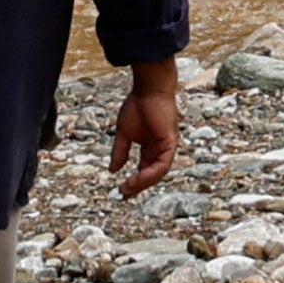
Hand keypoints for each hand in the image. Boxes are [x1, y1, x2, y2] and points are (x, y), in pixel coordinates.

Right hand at [109, 59, 183, 195]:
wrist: (149, 89)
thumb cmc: (138, 105)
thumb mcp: (124, 133)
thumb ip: (120, 152)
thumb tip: (112, 170)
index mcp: (150, 148)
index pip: (143, 170)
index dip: (133, 182)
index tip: (120, 189)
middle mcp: (159, 150)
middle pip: (151, 175)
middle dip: (138, 186)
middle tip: (124, 194)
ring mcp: (166, 147)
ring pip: (158, 173)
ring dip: (143, 182)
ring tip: (129, 187)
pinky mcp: (171, 143)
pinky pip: (163, 164)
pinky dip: (151, 173)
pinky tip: (139, 178)